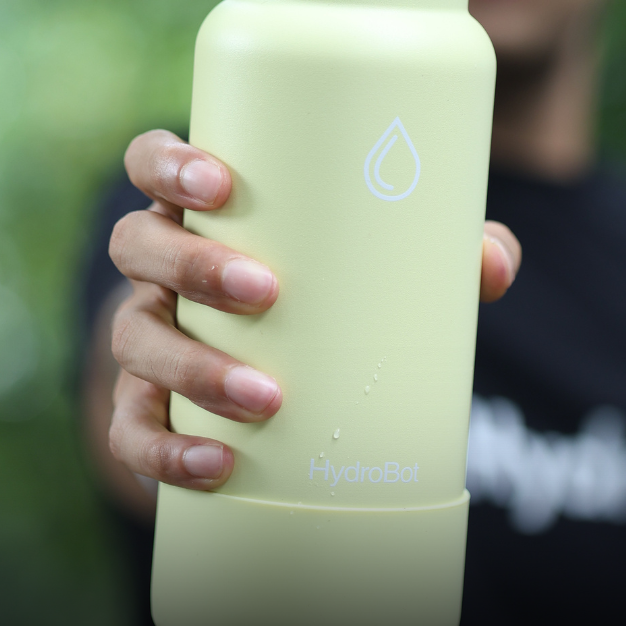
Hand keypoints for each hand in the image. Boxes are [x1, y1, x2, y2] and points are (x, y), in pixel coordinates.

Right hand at [105, 130, 520, 493]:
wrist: (269, 374)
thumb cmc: (324, 287)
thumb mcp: (372, 257)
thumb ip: (439, 248)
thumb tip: (492, 265)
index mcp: (199, 210)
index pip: (150, 161)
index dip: (167, 163)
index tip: (221, 183)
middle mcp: (159, 267)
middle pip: (138, 245)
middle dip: (193, 266)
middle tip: (268, 291)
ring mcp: (146, 335)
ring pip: (134, 338)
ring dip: (190, 366)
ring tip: (265, 396)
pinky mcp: (149, 406)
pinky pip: (132, 427)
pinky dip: (166, 450)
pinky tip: (217, 465)